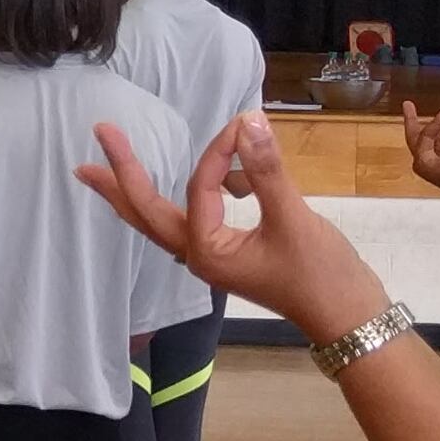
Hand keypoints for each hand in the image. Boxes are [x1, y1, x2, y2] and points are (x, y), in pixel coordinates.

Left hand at [79, 115, 385, 343]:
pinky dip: (196, 193)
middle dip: (117, 177)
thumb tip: (247, 122)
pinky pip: (194, 218)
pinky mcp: (228, 254)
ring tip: (109, 159)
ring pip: (163, 217)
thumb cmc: (321, 274)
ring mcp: (211, 256)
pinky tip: (223, 179)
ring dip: (139, 189)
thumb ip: (267, 171)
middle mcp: (198, 255)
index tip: (244, 125)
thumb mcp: (294, 218)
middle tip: (91, 145)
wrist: (347, 318)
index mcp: (206, 250)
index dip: (220, 151)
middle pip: (145, 212)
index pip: (198, 187)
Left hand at [400, 100, 439, 195]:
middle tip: (408, 104)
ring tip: (425, 113)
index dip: (437, 121)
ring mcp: (433, 165)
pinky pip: (438, 146)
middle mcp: (423, 164)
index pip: (425, 135)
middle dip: (412, 120)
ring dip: (430, 127)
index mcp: (422, 162)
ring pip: (427, 141)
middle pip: (415, 137)